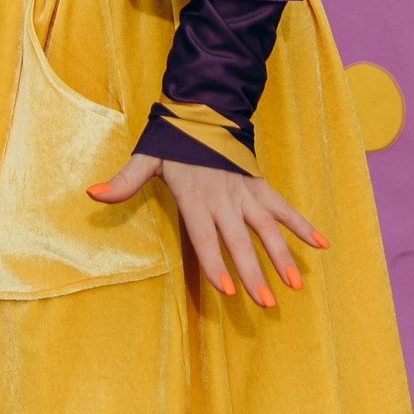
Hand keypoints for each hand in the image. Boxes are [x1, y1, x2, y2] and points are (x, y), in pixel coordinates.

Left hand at [90, 155, 324, 307]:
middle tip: (265, 304)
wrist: (203, 109)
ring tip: (294, 286)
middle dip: (252, 273)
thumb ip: (123, 181)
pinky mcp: (258, 184)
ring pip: (266, 229)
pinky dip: (302, 224)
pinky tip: (321, 244)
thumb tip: (93, 195)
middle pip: (239, 241)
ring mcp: (244, 192)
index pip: (205, 237)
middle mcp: (223, 198)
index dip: (215, 263)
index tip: (226, 290)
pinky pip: (283, 207)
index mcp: (195, 197)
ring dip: (282, 257)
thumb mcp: (146, 158)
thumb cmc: (172, 141)